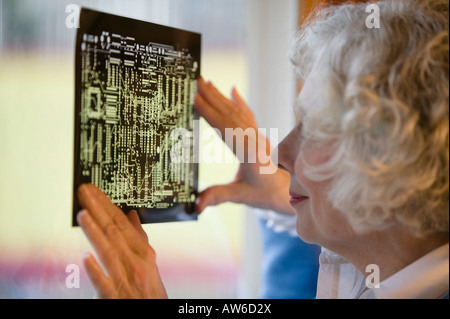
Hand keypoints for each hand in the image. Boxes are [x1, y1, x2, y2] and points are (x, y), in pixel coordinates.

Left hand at [76, 184, 167, 298]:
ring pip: (109, 253)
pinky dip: (96, 271)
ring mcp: (126, 281)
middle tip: (84, 192)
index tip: (95, 192)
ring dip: (95, 233)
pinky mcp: (115, 299)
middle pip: (114, 233)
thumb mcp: (149, 262)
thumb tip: (132, 215)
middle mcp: (135, 264)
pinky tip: (85, 258)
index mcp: (143, 253)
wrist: (156, 314)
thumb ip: (138, 238)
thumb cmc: (151, 291)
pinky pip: (105, 284)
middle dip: (98, 210)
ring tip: (83, 214)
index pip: (122, 224)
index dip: (107, 206)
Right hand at [194, 77, 293, 214]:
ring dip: (222, 96)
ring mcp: (257, 136)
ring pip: (238, 111)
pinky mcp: (259, 136)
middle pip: (230, 114)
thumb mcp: (241, 196)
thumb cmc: (269, 193)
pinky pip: (248, 115)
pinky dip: (239, 102)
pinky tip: (233, 90)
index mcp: (248, 151)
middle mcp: (253, 139)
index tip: (196, 99)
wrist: (293, 190)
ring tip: (207, 83)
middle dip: (212, 97)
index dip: (210, 113)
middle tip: (197, 81)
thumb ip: (218, 196)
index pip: (225, 128)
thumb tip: (197, 205)